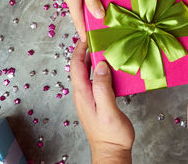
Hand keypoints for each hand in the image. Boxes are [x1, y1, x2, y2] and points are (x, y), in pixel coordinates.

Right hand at [54, 0, 104, 41]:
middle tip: (93, 27)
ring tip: (93, 10)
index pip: (78, 20)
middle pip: (76, 11)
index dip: (83, 31)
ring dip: (84, 6)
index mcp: (71, 0)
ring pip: (75, 1)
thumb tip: (98, 17)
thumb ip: (93, 2)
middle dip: (84, 19)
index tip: (86, 41)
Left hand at [71, 41, 133, 162]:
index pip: (76, 65)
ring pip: (86, 72)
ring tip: (102, 47)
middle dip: (85, 49)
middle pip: (79, 66)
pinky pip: (94, 79)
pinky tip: (109, 66)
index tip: (87, 35)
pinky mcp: (95, 100)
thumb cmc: (110, 135)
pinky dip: (98, 68)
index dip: (80, 48)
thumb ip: (103, 88)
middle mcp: (82, 93)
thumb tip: (100, 66)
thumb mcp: (108, 111)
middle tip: (95, 37)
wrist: (111, 151)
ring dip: (92, 58)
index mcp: (82, 93)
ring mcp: (88, 97)